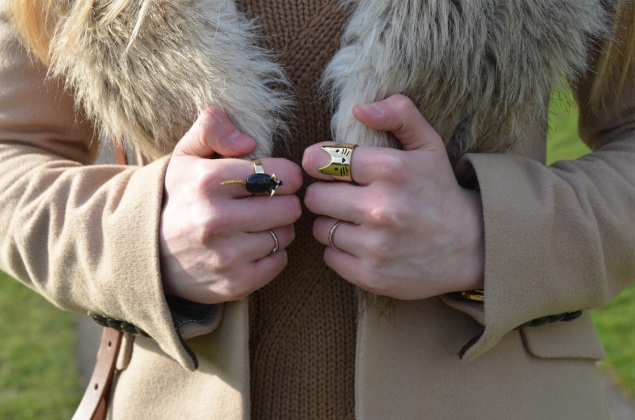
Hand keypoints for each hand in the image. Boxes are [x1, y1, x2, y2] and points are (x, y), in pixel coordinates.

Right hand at [160, 108, 302, 303]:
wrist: (146, 253)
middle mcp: (216, 219)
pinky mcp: (234, 284)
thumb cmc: (177, 198)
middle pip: (289, 207)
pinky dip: (272, 255)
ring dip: (276, 229)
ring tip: (254, 225)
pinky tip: (251, 247)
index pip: (280, 174)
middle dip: (283, 202)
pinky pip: (279, 262)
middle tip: (267, 203)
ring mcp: (225, 255)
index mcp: (207, 180)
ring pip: (285, 235)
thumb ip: (213, 129)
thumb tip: (249, 141)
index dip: (286, 175)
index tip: (277, 178)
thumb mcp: (185, 155)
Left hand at [302, 94, 483, 299]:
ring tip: (358, 222)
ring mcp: (375, 245)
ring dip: (333, 224)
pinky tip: (363, 244)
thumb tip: (359, 108)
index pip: (322, 160)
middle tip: (345, 197)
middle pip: (315, 197)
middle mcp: (381, 207)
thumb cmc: (441, 192)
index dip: (321, 164)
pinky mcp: (370, 275)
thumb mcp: (429, 145)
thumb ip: (399, 114)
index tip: (329, 169)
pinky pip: (330, 256)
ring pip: (320, 228)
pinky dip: (340, 251)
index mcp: (391, 169)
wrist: (471, 248)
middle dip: (326, 195)